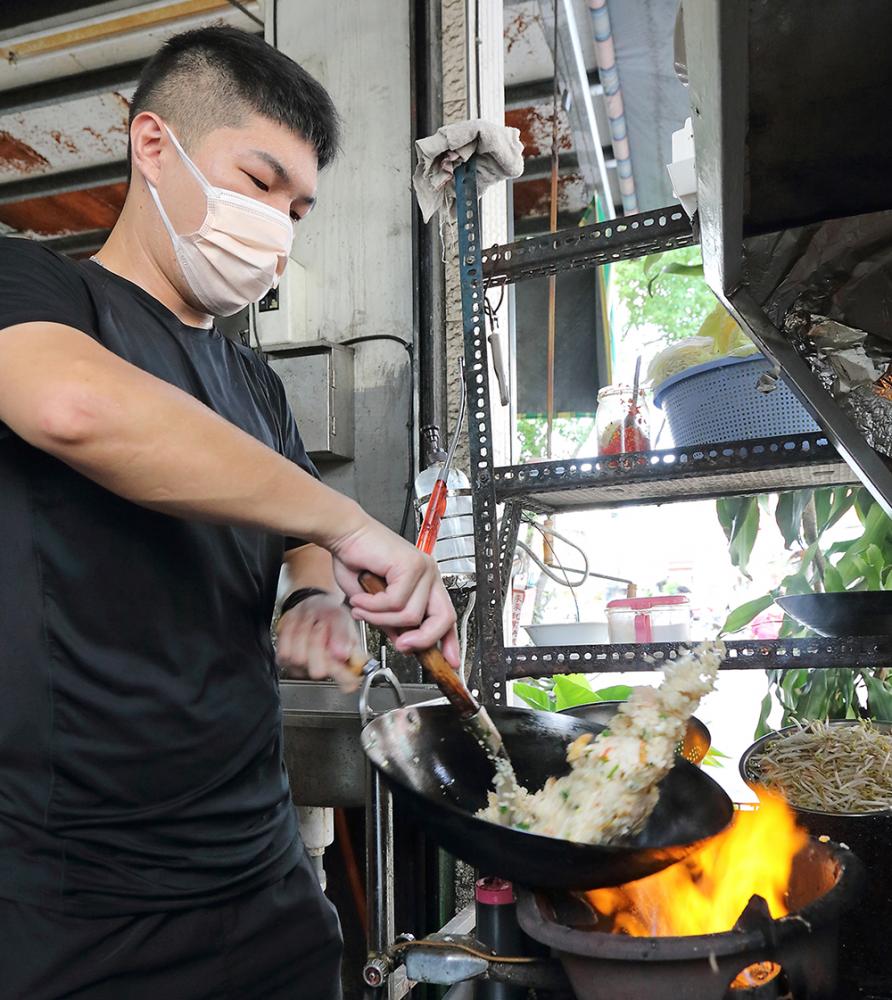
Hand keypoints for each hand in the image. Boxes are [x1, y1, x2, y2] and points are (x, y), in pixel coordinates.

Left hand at [276, 593, 363, 690]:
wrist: (310, 606)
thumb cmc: (328, 614)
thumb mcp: (341, 617)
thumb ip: (344, 635)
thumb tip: (341, 654)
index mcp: (345, 663)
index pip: (348, 682)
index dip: (342, 673)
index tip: (338, 654)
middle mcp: (325, 670)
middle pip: (318, 671)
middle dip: (317, 642)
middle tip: (322, 626)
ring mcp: (303, 668)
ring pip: (299, 658)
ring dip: (304, 633)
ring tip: (310, 623)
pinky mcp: (285, 661)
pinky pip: (285, 650)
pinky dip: (290, 633)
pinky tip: (298, 627)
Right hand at [328, 517, 459, 666]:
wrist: (345, 535)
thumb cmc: (357, 561)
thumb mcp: (376, 603)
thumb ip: (393, 622)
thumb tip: (404, 641)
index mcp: (425, 583)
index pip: (446, 617)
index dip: (448, 641)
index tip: (449, 661)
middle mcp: (429, 574)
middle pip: (443, 618)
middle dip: (422, 640)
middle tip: (401, 645)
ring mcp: (422, 569)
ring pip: (411, 615)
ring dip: (380, 618)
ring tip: (362, 607)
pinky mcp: (410, 565)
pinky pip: (395, 602)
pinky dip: (372, 606)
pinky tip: (361, 597)